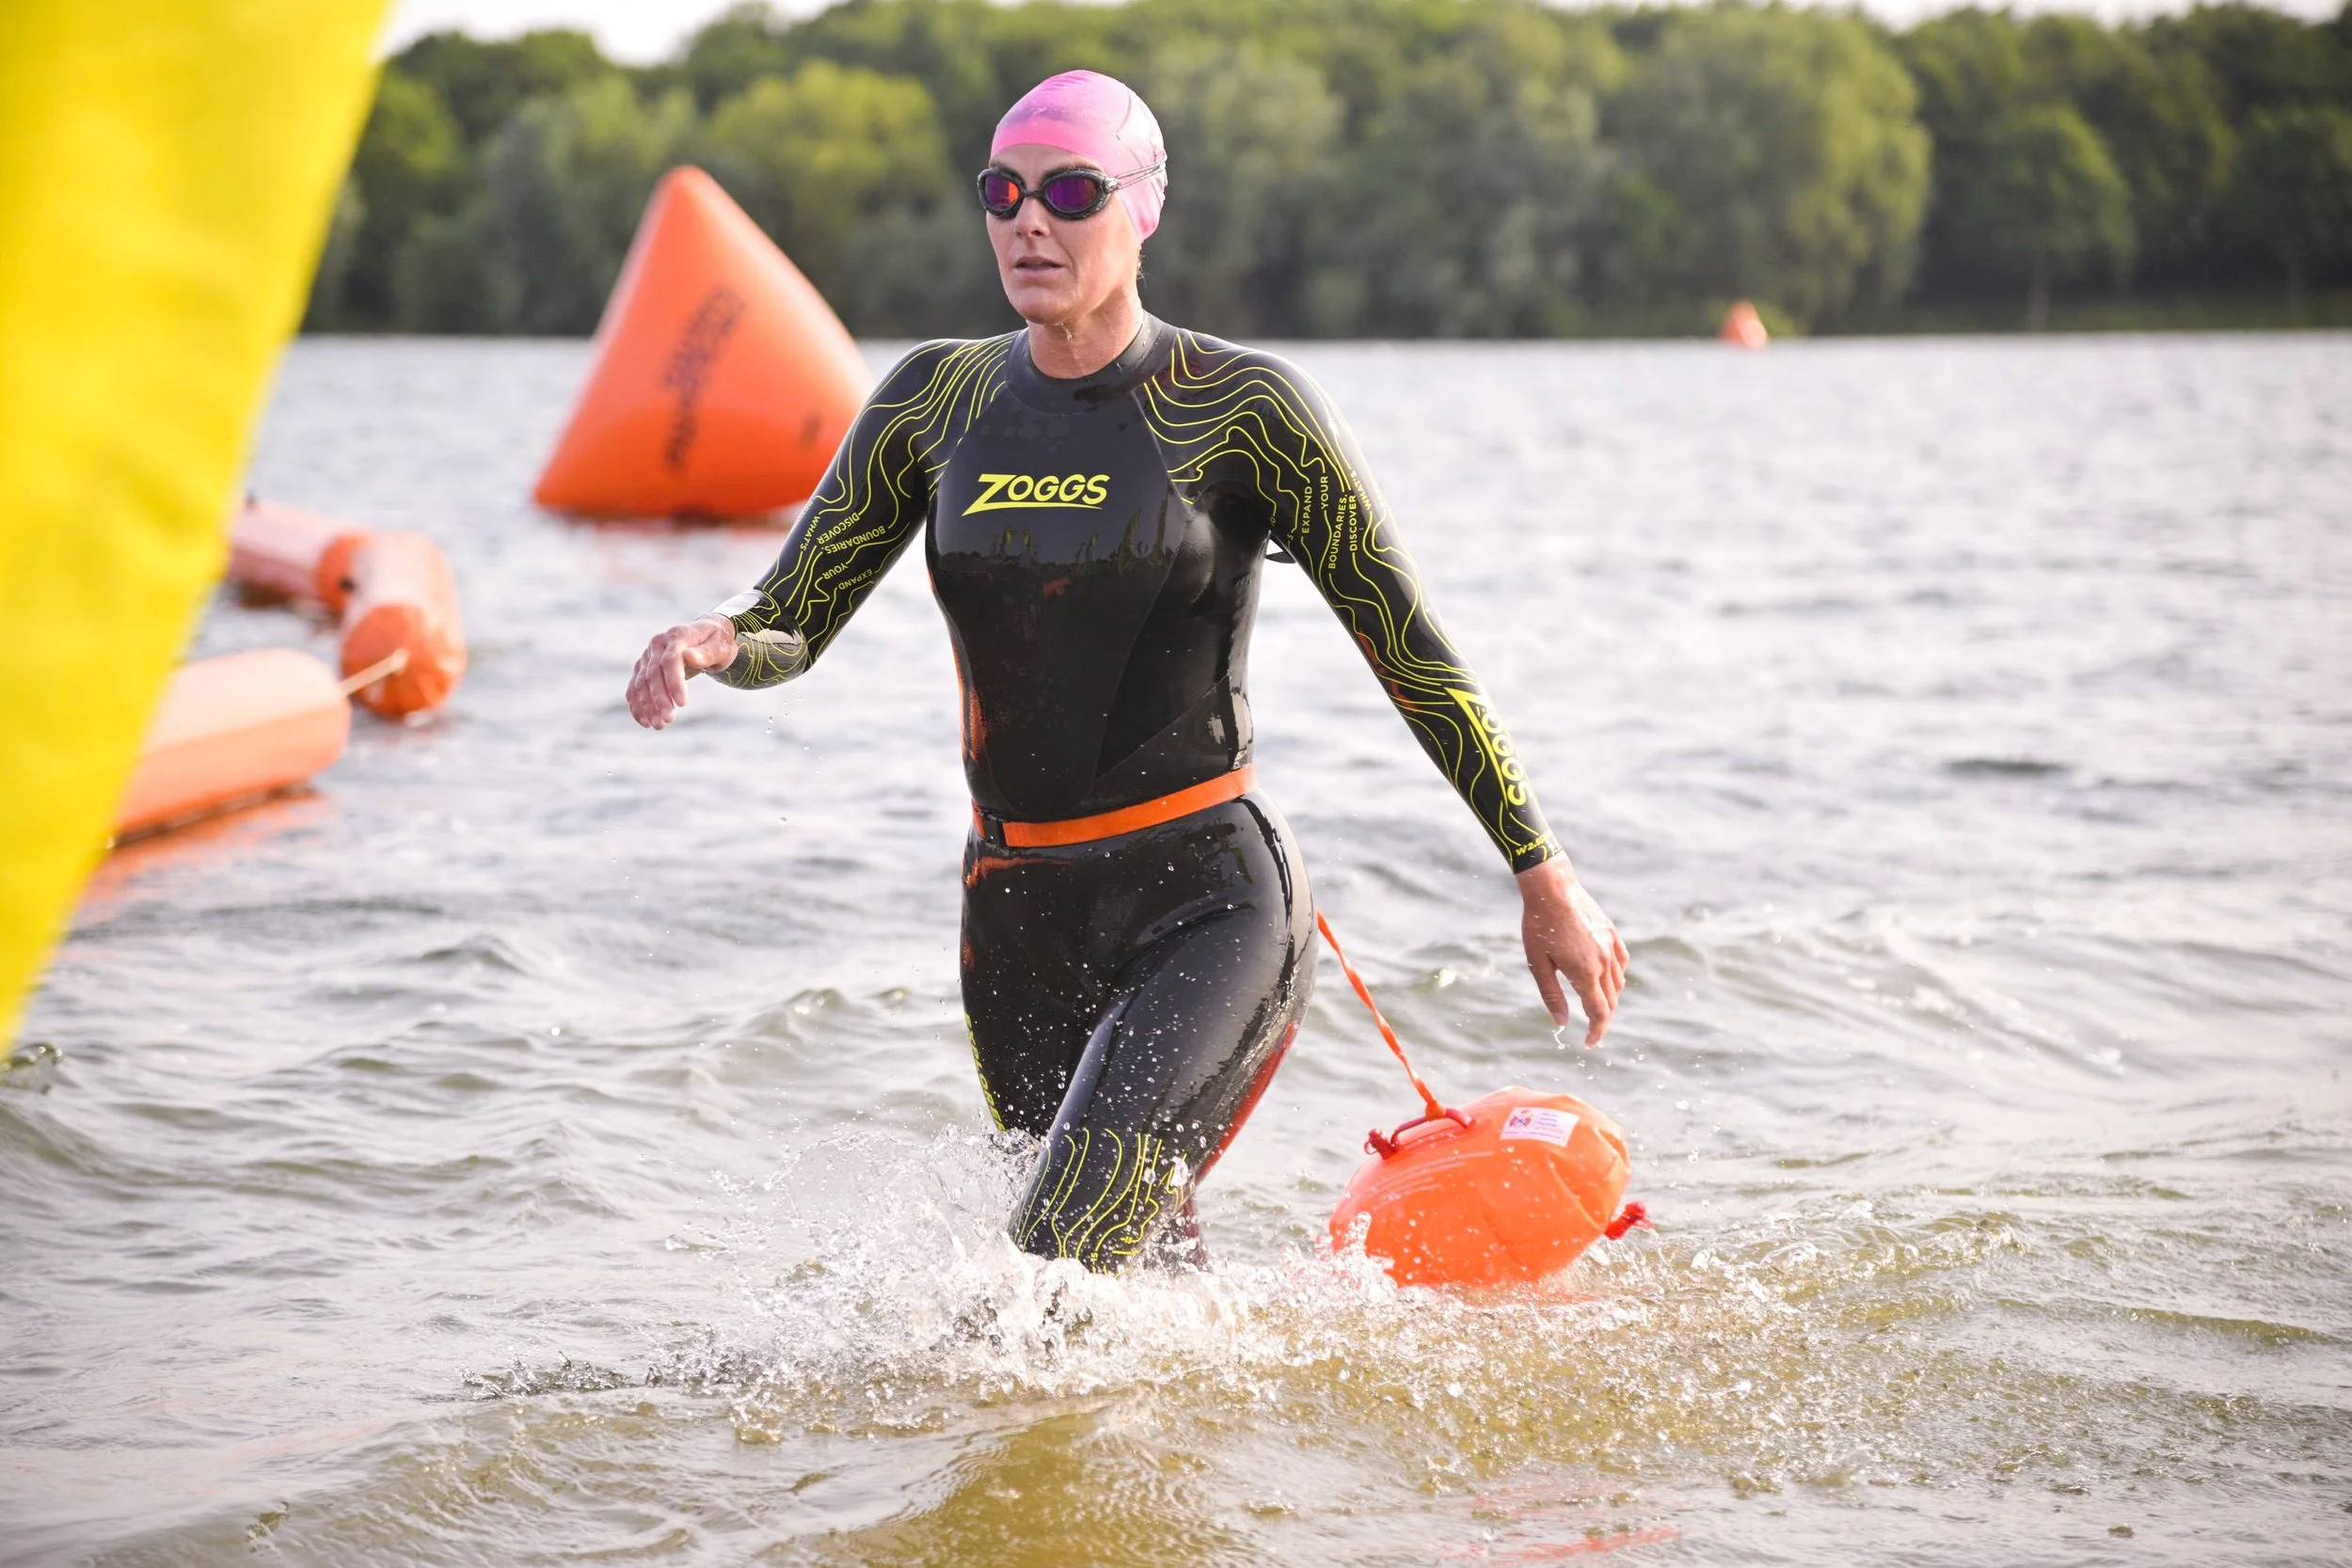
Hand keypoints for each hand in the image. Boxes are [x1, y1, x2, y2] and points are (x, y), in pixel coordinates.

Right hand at [627, 616, 736, 729]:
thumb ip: (707, 653)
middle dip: (659, 698)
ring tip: (659, 725)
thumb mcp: (721, 647)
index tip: (683, 704)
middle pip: (653, 673)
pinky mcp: (642, 667)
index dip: (674, 682)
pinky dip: (637, 705)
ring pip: (640, 682)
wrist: (705, 636)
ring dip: (647, 705)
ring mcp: (647, 655)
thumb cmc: (717, 643)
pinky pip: (634, 687)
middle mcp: (658, 644)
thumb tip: (690, 656)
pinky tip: (645, 722)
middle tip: (669, 719)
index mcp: (677, 635)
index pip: (670, 660)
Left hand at [1517, 857, 1628, 1045]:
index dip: (1596, 1032)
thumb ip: (1552, 995)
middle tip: (1589, 1028)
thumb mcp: (1537, 964)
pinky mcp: (1612, 933)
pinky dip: (1617, 977)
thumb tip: (1561, 1023)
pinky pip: (1622, 963)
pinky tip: (1605, 978)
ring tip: (1594, 1004)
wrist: (1552, 888)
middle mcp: (1603, 962)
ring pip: (1618, 983)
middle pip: (1611, 1001)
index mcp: (1585, 973)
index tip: (1588, 1044)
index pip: (1599, 1013)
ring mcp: (1610, 946)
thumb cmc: (1539, 926)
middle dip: (1602, 1018)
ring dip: (1610, 999)